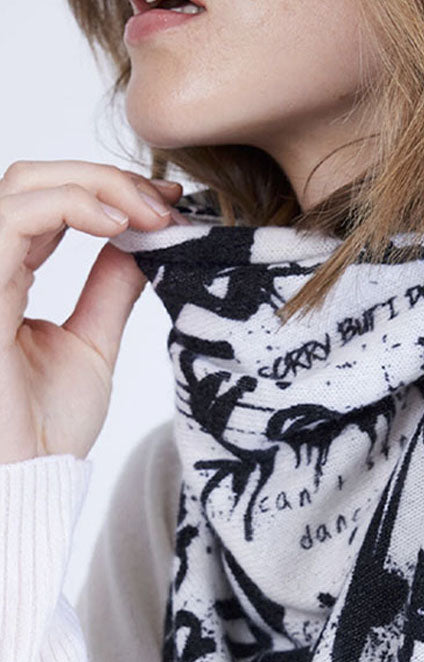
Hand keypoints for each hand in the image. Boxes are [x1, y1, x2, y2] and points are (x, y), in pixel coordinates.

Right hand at [0, 160, 184, 463]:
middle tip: (166, 205)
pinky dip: (69, 206)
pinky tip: (118, 225)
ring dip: (96, 185)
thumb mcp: (90, 346)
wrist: (26, 483)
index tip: (169, 203)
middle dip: (107, 179)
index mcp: (6, 276)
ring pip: (22, 185)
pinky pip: (10, 221)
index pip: (47, 201)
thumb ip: (108, 289)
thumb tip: (142, 241)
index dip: (108, 190)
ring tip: (151, 214)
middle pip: (32, 179)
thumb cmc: (43, 430)